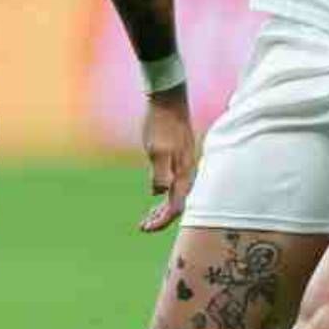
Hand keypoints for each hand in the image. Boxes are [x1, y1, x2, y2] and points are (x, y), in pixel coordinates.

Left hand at [138, 85, 196, 232]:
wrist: (168, 100)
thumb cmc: (161, 124)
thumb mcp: (156, 149)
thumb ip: (160, 172)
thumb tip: (158, 194)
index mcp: (182, 172)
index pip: (176, 206)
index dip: (162, 221)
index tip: (145, 228)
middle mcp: (186, 171)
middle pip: (178, 204)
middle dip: (161, 218)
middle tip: (142, 226)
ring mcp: (183, 165)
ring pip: (176, 195)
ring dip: (161, 208)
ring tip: (146, 217)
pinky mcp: (178, 158)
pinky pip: (174, 184)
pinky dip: (163, 194)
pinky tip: (154, 194)